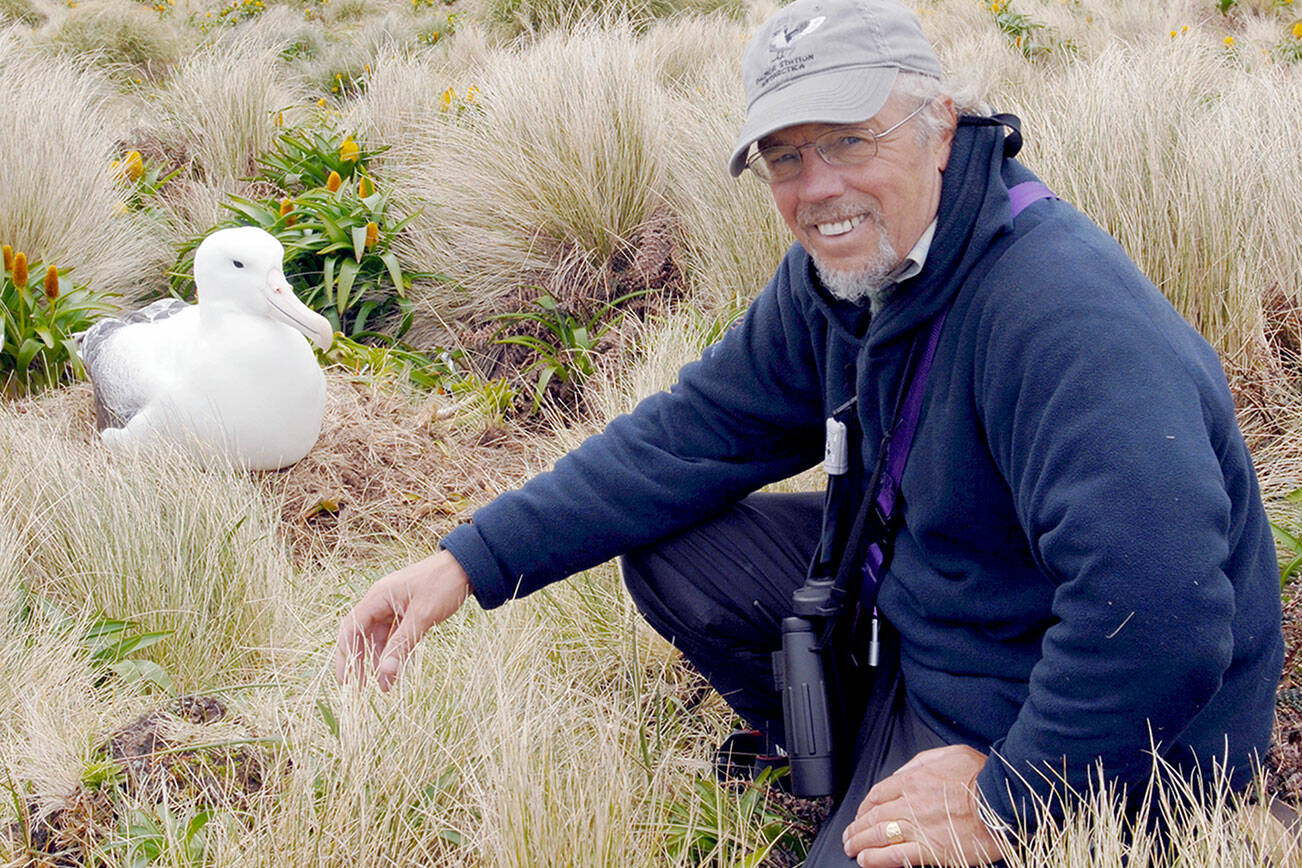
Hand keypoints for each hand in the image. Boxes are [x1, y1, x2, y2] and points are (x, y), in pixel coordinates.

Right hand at [333, 550, 471, 689]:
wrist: (467, 567)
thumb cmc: (443, 584)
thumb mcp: (422, 617)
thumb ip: (402, 644)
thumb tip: (384, 672)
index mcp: (378, 597)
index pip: (351, 628)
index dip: (346, 655)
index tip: (346, 680)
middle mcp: (381, 601)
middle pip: (361, 634)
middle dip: (360, 660)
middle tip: (361, 688)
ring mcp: (394, 606)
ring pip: (379, 637)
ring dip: (380, 659)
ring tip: (384, 685)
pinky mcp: (407, 611)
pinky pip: (394, 634)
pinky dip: (394, 651)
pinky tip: (396, 669)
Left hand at [842, 744, 1005, 866]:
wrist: (1003, 800)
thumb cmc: (982, 777)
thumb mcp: (949, 754)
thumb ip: (920, 763)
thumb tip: (901, 774)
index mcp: (913, 780)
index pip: (877, 793)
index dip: (864, 806)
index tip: (861, 813)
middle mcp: (910, 803)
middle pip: (873, 816)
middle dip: (856, 827)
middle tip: (849, 835)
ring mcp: (918, 827)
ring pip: (878, 835)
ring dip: (859, 842)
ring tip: (851, 848)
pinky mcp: (930, 850)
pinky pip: (895, 856)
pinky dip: (876, 859)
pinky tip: (866, 861)